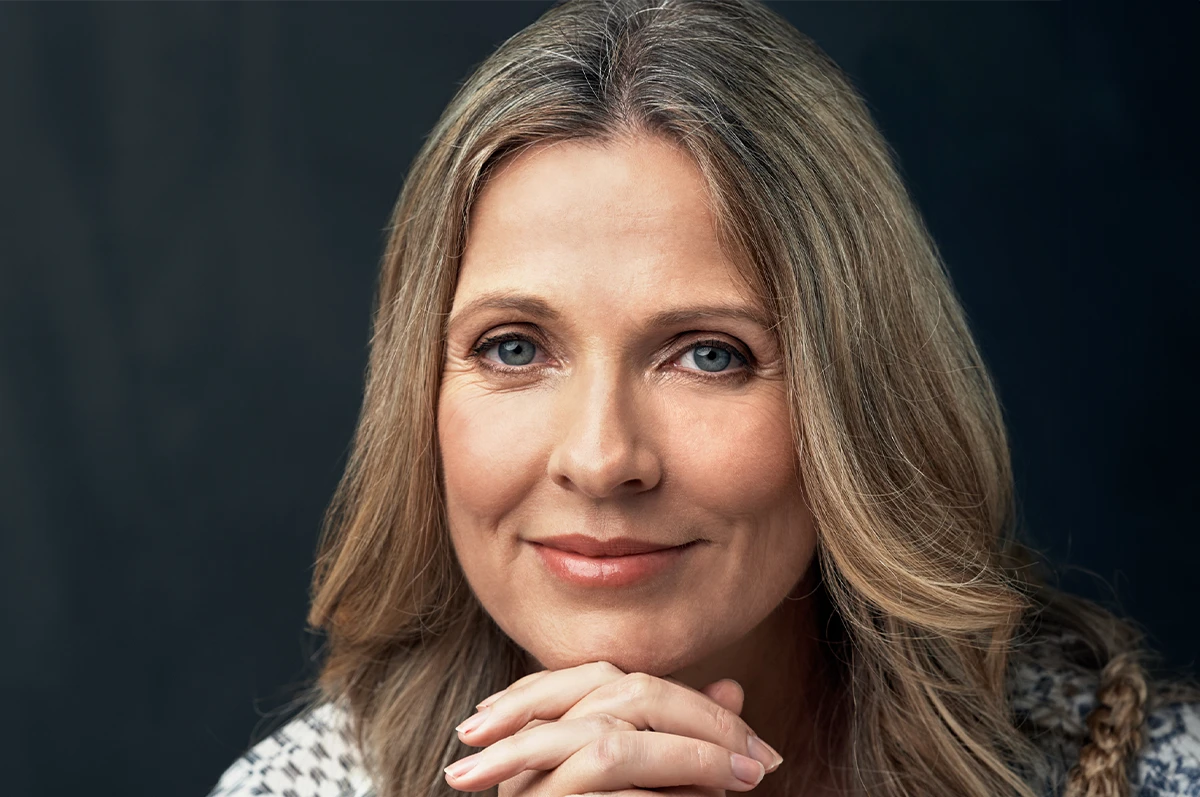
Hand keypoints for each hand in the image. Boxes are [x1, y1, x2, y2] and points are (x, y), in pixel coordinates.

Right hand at [442, 661, 783, 795]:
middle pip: (625, 698)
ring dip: (693, 759)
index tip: (760, 747)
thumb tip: (731, 688)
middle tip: (762, 763)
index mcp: (553, 727)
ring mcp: (534, 790)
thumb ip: (687, 737)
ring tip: (745, 782)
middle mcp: (533, 750)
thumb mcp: (660, 785)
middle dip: (705, 724)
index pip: (623, 682)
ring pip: (614, 749)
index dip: (698, 704)